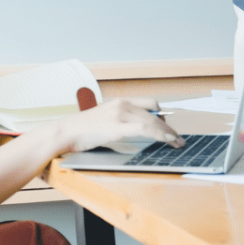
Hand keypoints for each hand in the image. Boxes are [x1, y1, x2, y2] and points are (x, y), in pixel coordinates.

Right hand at [58, 97, 183, 153]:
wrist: (65, 131)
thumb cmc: (82, 130)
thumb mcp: (104, 119)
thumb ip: (119, 121)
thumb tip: (136, 130)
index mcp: (119, 102)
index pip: (149, 103)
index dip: (162, 114)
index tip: (169, 126)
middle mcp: (122, 104)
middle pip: (154, 113)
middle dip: (168, 127)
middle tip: (177, 138)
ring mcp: (120, 114)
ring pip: (152, 121)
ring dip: (168, 132)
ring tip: (177, 142)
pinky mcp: (117, 127)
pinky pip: (144, 129)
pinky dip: (159, 134)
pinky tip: (166, 140)